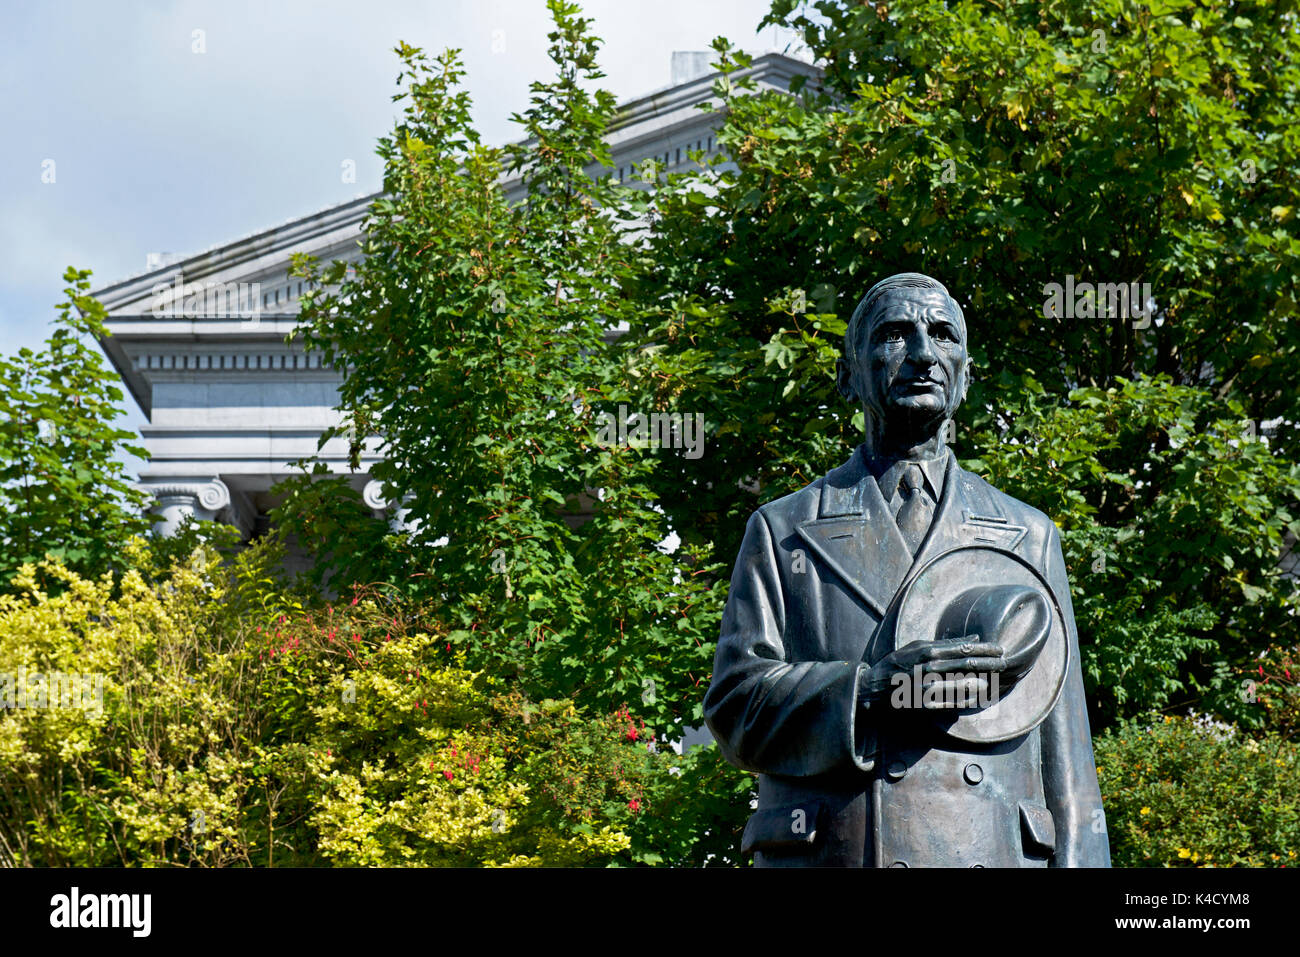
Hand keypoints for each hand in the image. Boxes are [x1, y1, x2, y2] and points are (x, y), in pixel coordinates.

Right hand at [862, 636, 1006, 711]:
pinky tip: (980, 697)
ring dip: (982, 681)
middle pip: (966, 664)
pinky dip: (967, 699)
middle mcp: (928, 667)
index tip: (1000, 649)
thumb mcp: (917, 646)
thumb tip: (974, 638)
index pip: (962, 648)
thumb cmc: (898, 663)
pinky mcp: (925, 703)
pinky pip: (952, 702)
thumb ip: (945, 642)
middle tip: (1005, 662)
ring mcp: (927, 686)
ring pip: (962, 683)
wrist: (875, 688)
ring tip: (997, 679)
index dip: (984, 649)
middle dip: (988, 663)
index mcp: (927, 650)